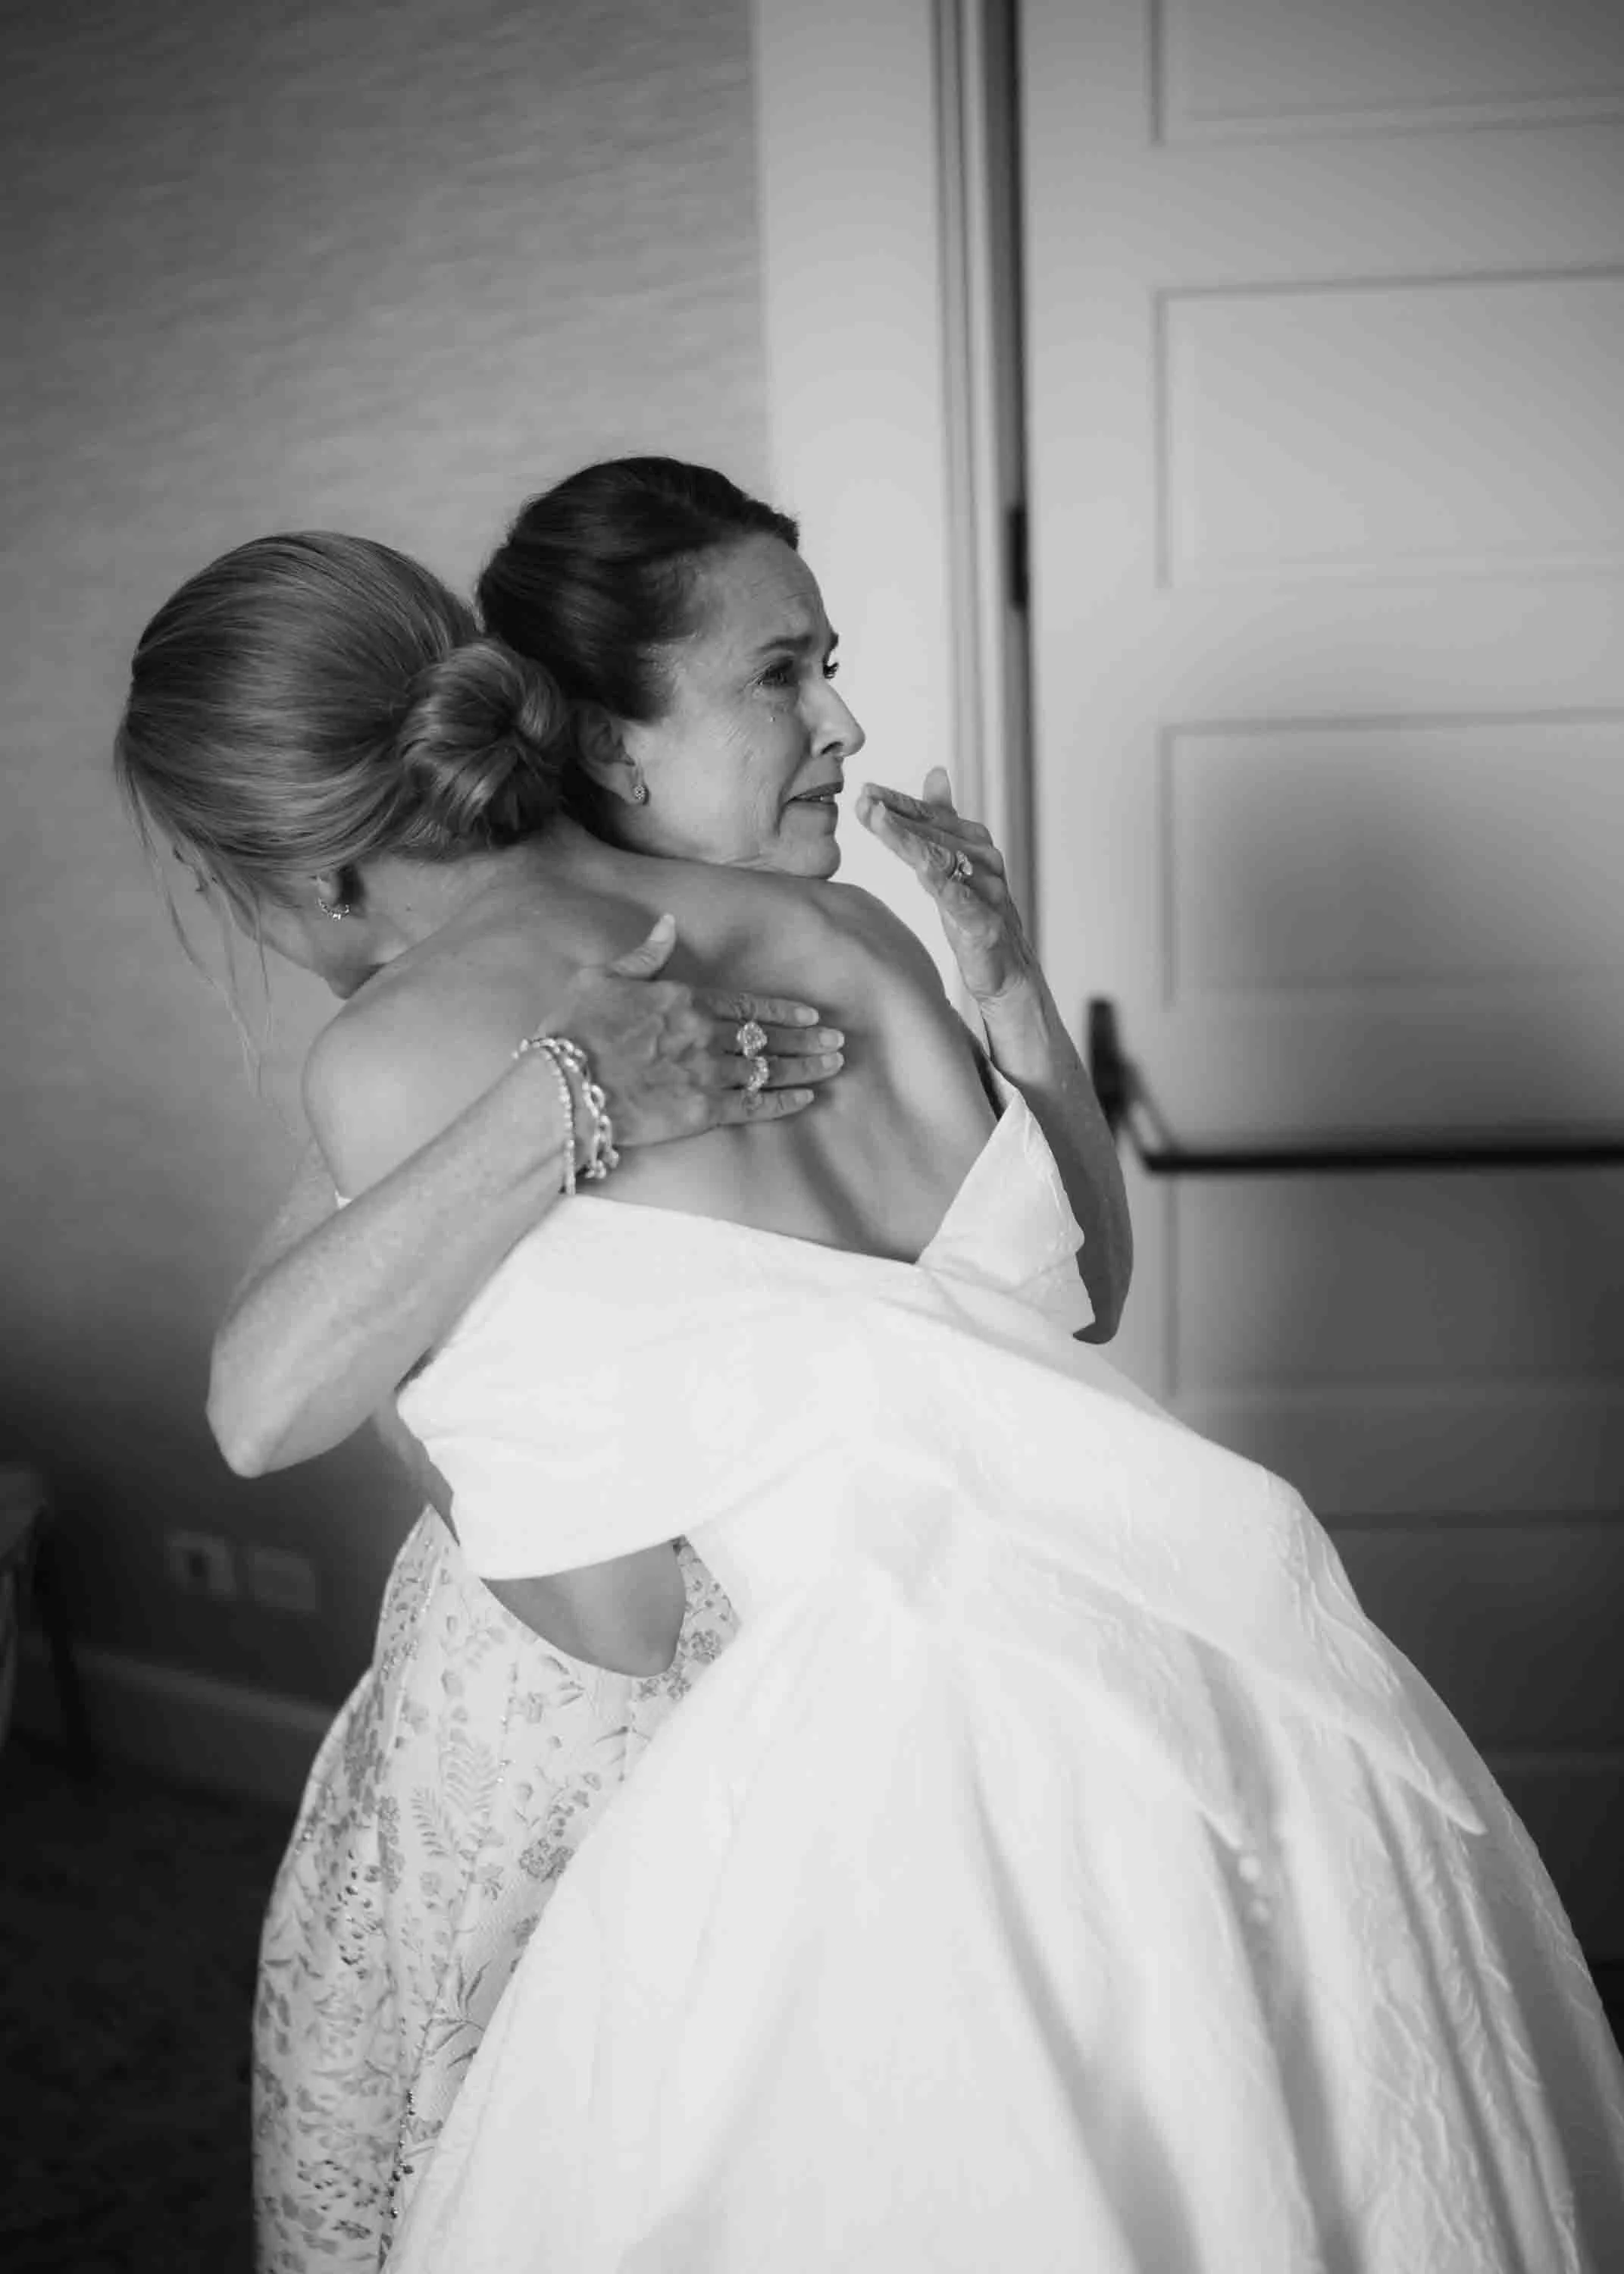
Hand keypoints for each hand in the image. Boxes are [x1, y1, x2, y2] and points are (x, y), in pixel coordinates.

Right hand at [553, 914, 845, 1146]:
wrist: (562, 1088)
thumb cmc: (575, 1032)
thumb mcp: (602, 979)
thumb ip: (644, 955)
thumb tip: (667, 924)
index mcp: (684, 1000)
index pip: (747, 1005)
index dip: (783, 1011)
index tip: (811, 1015)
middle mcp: (704, 1035)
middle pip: (767, 1037)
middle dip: (807, 1040)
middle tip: (838, 1042)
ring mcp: (706, 1074)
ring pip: (768, 1070)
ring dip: (804, 1068)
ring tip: (832, 1067)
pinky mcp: (701, 1112)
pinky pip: (753, 1107)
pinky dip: (783, 1103)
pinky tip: (806, 1099)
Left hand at [856, 768, 1035, 1005]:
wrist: (1009, 971)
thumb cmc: (977, 914)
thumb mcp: (957, 863)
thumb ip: (944, 819)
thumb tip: (936, 772)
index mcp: (975, 843)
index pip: (931, 816)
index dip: (898, 802)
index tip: (865, 790)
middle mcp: (985, 861)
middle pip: (934, 833)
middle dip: (895, 817)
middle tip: (862, 801)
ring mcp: (988, 892)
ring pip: (944, 860)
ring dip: (908, 840)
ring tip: (878, 823)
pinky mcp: (986, 925)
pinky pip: (960, 901)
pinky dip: (940, 883)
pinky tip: (917, 869)